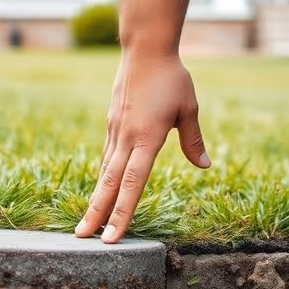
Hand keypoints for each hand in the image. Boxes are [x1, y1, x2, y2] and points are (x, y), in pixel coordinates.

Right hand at [75, 55, 209, 242]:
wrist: (144, 49)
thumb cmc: (172, 77)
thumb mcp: (188, 108)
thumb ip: (192, 139)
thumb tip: (204, 165)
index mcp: (146, 138)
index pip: (133, 184)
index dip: (122, 212)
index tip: (112, 236)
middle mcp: (126, 138)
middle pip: (110, 183)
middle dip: (97, 213)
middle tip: (84, 239)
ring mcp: (115, 130)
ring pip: (105, 171)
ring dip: (96, 197)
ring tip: (86, 223)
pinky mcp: (112, 123)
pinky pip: (107, 155)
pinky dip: (103, 176)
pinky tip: (101, 189)